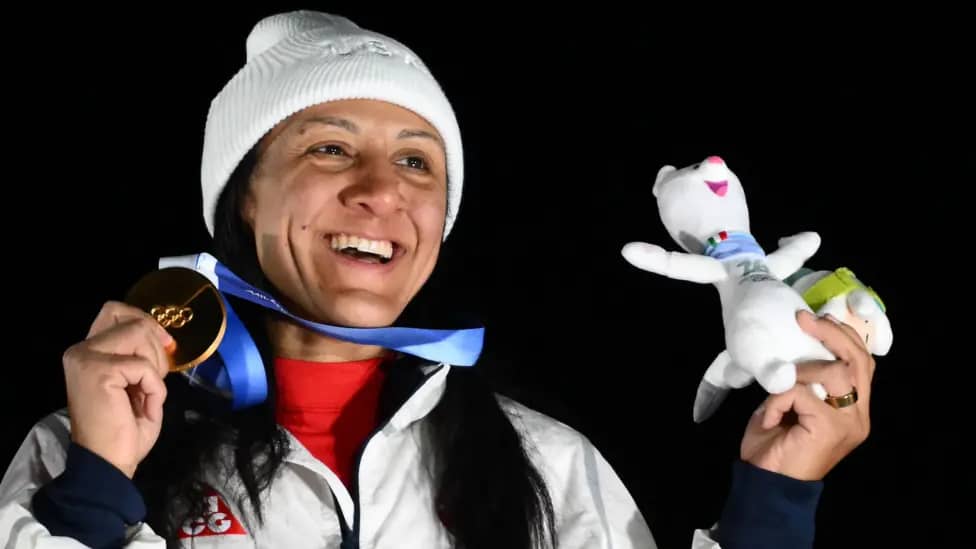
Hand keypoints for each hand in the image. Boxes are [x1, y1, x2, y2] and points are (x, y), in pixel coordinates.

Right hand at [62, 301, 174, 477]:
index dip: (145, 321)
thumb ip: (140, 356)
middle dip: (156, 345)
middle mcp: (80, 351)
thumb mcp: (136, 384)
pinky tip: (144, 406)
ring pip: (139, 335)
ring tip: (146, 394)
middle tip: (156, 378)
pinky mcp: (99, 371)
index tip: (166, 343)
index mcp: (87, 352)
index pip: (115, 311)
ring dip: (156, 366)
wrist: (108, 464)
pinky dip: (155, 388)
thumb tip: (162, 338)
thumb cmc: (124, 431)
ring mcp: (87, 359)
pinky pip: (145, 366)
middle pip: (132, 320)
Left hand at [739, 310, 873, 480]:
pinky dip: (779, 398)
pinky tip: (770, 417)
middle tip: (804, 319)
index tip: (817, 318)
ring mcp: (849, 423)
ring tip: (780, 384)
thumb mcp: (790, 406)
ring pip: (835, 372)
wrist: (766, 486)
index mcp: (855, 410)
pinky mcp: (831, 428)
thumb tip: (794, 348)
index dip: (844, 336)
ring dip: (801, 371)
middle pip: (857, 361)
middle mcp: (859, 416)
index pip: (863, 363)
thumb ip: (802, 381)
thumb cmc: (774, 448)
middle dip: (832, 334)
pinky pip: (802, 392)